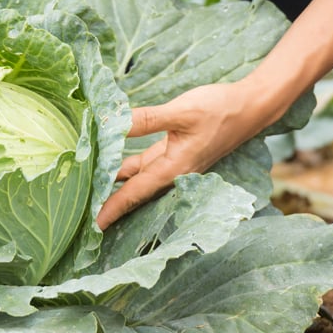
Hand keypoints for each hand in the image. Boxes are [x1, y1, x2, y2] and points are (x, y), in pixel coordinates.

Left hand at [96, 81, 271, 228]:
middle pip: (133, 193)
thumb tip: (113, 123)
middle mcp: (172, 172)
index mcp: (174, 169)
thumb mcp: (181, 112)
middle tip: (81, 216)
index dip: (112, 209)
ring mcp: (172, 162)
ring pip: (137, 178)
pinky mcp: (173, 150)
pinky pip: (143, 164)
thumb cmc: (220, 110)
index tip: (92, 226)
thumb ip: (146, 119)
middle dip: (109, 204)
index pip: (135, 193)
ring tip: (87, 191)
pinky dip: (126, 166)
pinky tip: (107, 163)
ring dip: (114, 185)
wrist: (250, 106)